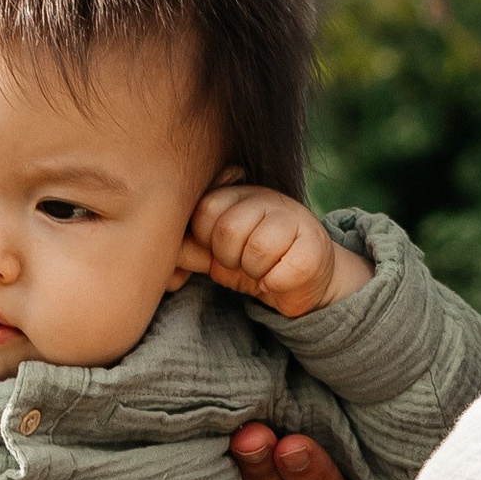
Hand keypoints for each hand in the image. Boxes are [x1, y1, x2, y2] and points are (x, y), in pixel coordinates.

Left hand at [177, 183, 371, 318]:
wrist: (307, 278)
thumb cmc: (255, 262)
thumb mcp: (218, 253)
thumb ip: (192, 246)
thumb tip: (165, 248)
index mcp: (239, 193)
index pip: (205, 211)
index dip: (207, 241)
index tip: (222, 250)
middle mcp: (268, 198)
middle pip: (228, 230)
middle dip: (230, 259)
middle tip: (244, 262)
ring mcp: (295, 218)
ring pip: (257, 249)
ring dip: (255, 272)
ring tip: (263, 269)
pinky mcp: (315, 247)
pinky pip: (280, 274)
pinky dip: (275, 285)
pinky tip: (282, 277)